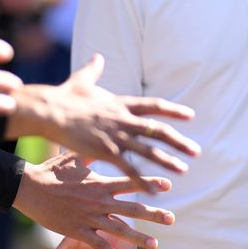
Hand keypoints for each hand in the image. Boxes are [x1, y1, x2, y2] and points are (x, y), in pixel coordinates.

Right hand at [8, 55, 198, 190]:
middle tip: (195, 151)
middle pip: (159, 131)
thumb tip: (97, 57)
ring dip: (167, 161)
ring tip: (183, 170)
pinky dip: (142, 180)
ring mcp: (117, 136)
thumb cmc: (65, 97)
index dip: (173, 111)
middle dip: (179, 142)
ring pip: (149, 151)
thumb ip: (94, 70)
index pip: (155, 106)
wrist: (51, 112)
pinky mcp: (106, 152)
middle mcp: (124, 119)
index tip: (190, 116)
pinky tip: (153, 191)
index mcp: (121, 103)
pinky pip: (129, 169)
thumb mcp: (82, 80)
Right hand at [11, 152, 173, 248]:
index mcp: (100, 183)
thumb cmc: (51, 171)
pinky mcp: (77, 231)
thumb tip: (102, 141)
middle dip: (154, 214)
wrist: (29, 188)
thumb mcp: (74, 158)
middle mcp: (99, 200)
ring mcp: (89, 217)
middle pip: (132, 208)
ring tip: (156, 244)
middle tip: (172, 219)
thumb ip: (92, 154)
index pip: (131, 182)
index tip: (169, 184)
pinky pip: (98, 244)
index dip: (151, 183)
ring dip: (139, 238)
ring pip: (119, 229)